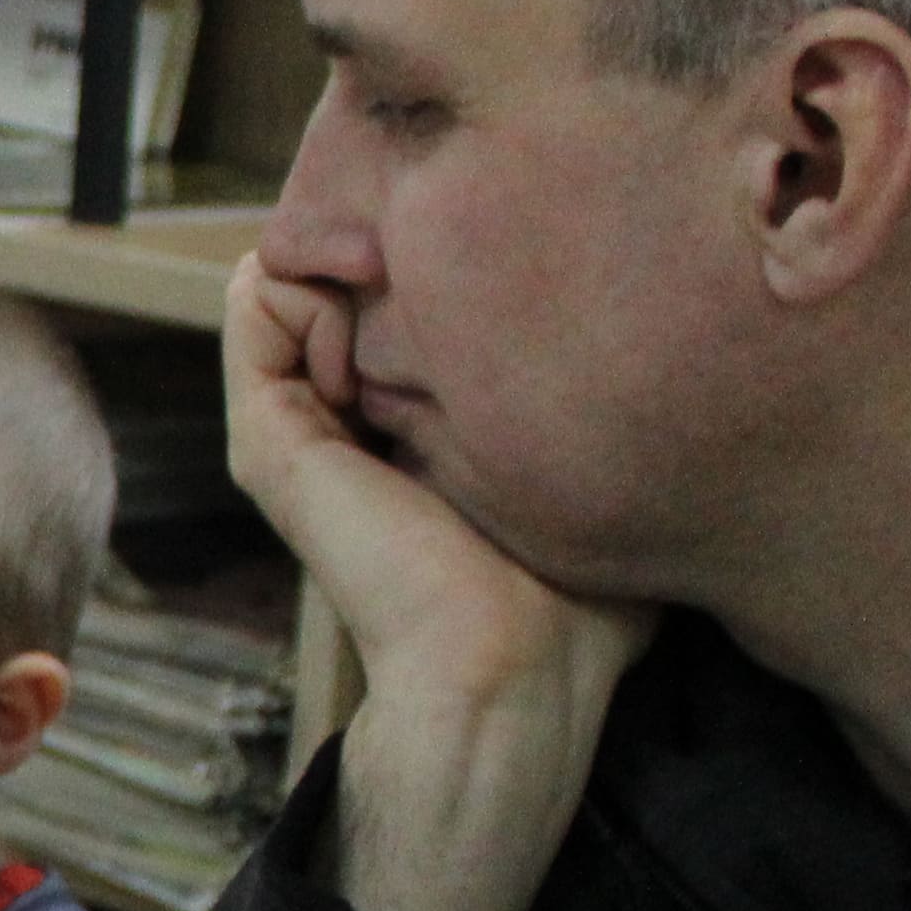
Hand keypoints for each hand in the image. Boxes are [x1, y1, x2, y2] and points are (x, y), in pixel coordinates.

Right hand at [221, 254, 653, 910]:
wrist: (511, 666)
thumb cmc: (572, 600)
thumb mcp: (587, 477)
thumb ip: (581, 416)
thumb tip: (652, 352)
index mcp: (400, 440)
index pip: (384, 306)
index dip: (431, 259)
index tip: (496, 265)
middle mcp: (337, 429)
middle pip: (333, 280)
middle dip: (387, 243)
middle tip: (458, 272)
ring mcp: (293, 432)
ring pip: (289, 279)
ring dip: (345, 257)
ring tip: (414, 295)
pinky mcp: (269, 439)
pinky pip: (258, 303)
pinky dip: (313, 282)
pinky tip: (377, 321)